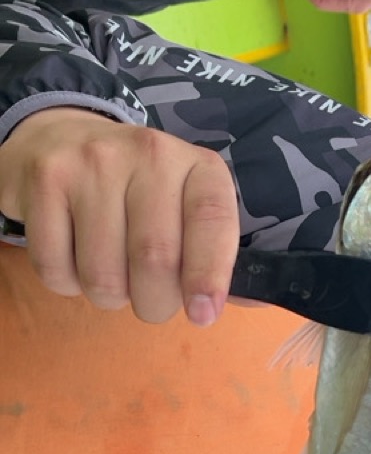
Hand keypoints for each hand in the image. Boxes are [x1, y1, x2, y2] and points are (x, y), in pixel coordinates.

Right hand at [0, 107, 239, 324]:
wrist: (60, 139)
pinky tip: (75, 259)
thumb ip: (212, 255)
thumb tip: (242, 305)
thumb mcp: (185, 207)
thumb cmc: (136, 192)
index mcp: (196, 165)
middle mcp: (148, 154)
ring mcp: (92, 163)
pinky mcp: (44, 179)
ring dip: (109, 297)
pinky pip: (55, 268)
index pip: (212, 221)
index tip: (202, 314)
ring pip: (103, 275)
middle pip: (155, 259)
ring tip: (112, 274)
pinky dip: (67, 284)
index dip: (208, 276)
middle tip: (152, 302)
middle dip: (155, 303)